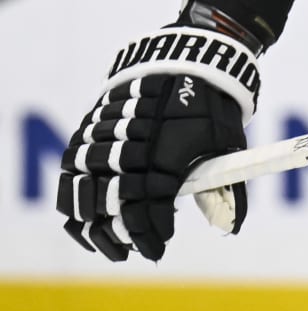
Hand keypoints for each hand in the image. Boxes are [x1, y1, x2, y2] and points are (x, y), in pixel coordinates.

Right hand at [57, 17, 259, 260]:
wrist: (191, 59)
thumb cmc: (213, 106)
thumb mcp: (227, 145)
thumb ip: (227, 188)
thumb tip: (233, 229)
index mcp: (168, 155)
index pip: (149, 209)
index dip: (150, 234)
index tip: (157, 249)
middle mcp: (133, 147)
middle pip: (114, 205)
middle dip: (122, 235)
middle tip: (132, 251)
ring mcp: (107, 135)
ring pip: (86, 189)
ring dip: (92, 222)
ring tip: (106, 242)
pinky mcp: (91, 125)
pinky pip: (71, 167)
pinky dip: (72, 194)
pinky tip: (81, 216)